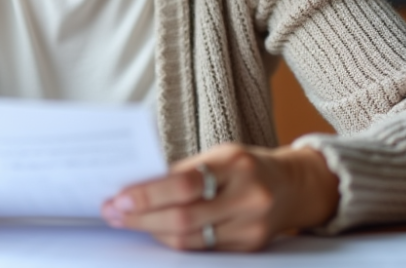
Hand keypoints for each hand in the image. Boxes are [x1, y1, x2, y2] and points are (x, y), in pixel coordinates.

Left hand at [100, 144, 338, 251]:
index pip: (184, 182)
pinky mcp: (250, 248)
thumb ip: (184, 171)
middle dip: (141, 217)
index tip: (118, 197)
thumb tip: (136, 187)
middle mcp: (248, 196)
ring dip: (152, 231)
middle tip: (113, 212)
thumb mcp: (219, 156)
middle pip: (184, 217)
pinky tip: (155, 230)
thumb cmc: (245, 166)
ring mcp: (251, 226)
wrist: (292, 186)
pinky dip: (174, 241)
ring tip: (127, 221)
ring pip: (190, 239)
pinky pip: (202, 249)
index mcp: (236, 164)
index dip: (147, 194)